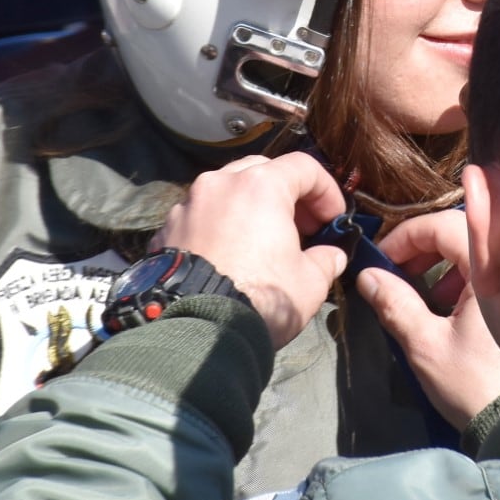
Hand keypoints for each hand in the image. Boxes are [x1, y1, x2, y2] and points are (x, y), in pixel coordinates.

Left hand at [152, 154, 348, 348]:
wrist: (195, 332)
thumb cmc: (260, 298)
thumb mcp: (310, 283)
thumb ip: (326, 261)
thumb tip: (331, 256)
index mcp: (260, 186)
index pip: (304, 168)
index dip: (327, 191)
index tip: (334, 220)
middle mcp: (219, 184)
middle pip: (262, 171)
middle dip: (287, 194)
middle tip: (301, 227)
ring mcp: (187, 206)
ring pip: (225, 192)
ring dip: (249, 208)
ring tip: (261, 242)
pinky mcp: (165, 231)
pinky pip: (200, 218)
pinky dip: (219, 227)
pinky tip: (228, 256)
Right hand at [360, 208, 499, 428]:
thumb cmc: (474, 383)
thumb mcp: (426, 346)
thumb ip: (396, 305)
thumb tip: (368, 276)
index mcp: (489, 270)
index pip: (444, 225)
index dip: (407, 236)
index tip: (382, 259)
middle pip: (459, 232)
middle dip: (422, 247)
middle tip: (395, 270)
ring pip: (472, 251)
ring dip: (439, 262)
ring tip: (417, 290)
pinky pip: (485, 271)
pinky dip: (458, 278)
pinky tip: (442, 305)